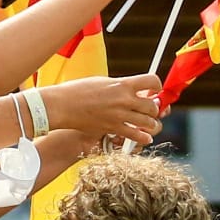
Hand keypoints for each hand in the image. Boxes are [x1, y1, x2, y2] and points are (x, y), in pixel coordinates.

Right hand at [43, 73, 161, 146]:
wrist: (63, 105)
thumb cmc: (79, 90)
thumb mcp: (103, 82)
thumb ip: (121, 86)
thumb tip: (135, 91)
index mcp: (122, 83)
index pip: (152, 81)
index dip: (157, 86)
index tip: (154, 90)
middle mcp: (124, 99)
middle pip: (153, 106)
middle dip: (154, 108)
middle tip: (150, 109)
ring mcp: (120, 115)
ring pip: (149, 123)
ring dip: (151, 124)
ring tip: (148, 123)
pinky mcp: (113, 128)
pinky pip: (136, 136)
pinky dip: (144, 138)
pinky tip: (145, 137)